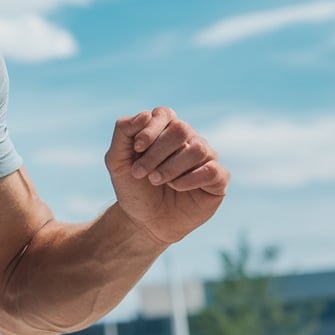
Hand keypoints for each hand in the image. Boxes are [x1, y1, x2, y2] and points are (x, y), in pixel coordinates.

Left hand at [105, 106, 228, 246]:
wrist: (143, 220)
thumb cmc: (132, 186)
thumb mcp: (116, 159)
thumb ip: (123, 132)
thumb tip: (145, 115)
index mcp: (165, 129)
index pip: (164, 114)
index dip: (150, 128)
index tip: (136, 148)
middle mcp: (188, 139)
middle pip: (181, 129)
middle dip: (157, 152)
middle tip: (140, 173)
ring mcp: (205, 158)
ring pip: (197, 148)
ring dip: (171, 166)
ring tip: (155, 180)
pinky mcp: (217, 179)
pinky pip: (213, 170)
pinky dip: (190, 179)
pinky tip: (175, 187)